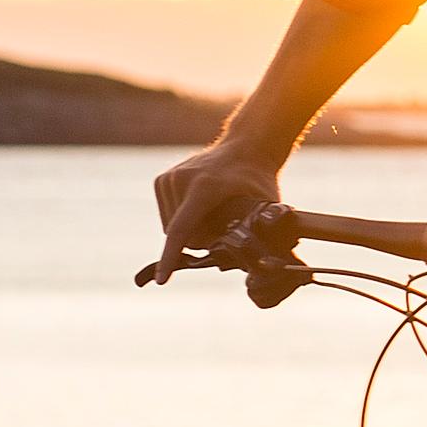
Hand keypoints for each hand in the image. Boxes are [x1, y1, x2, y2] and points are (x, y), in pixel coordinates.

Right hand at [151, 139, 288, 268]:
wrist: (246, 148)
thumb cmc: (257, 179)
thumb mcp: (265, 205)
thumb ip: (258, 231)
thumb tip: (256, 261)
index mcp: (204, 186)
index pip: (182, 230)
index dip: (171, 257)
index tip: (162, 279)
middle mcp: (181, 179)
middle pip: (179, 234)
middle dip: (199, 241)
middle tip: (224, 228)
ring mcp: (169, 178)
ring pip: (170, 228)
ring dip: (190, 231)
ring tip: (214, 214)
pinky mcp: (162, 180)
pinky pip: (167, 217)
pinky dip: (182, 221)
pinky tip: (202, 208)